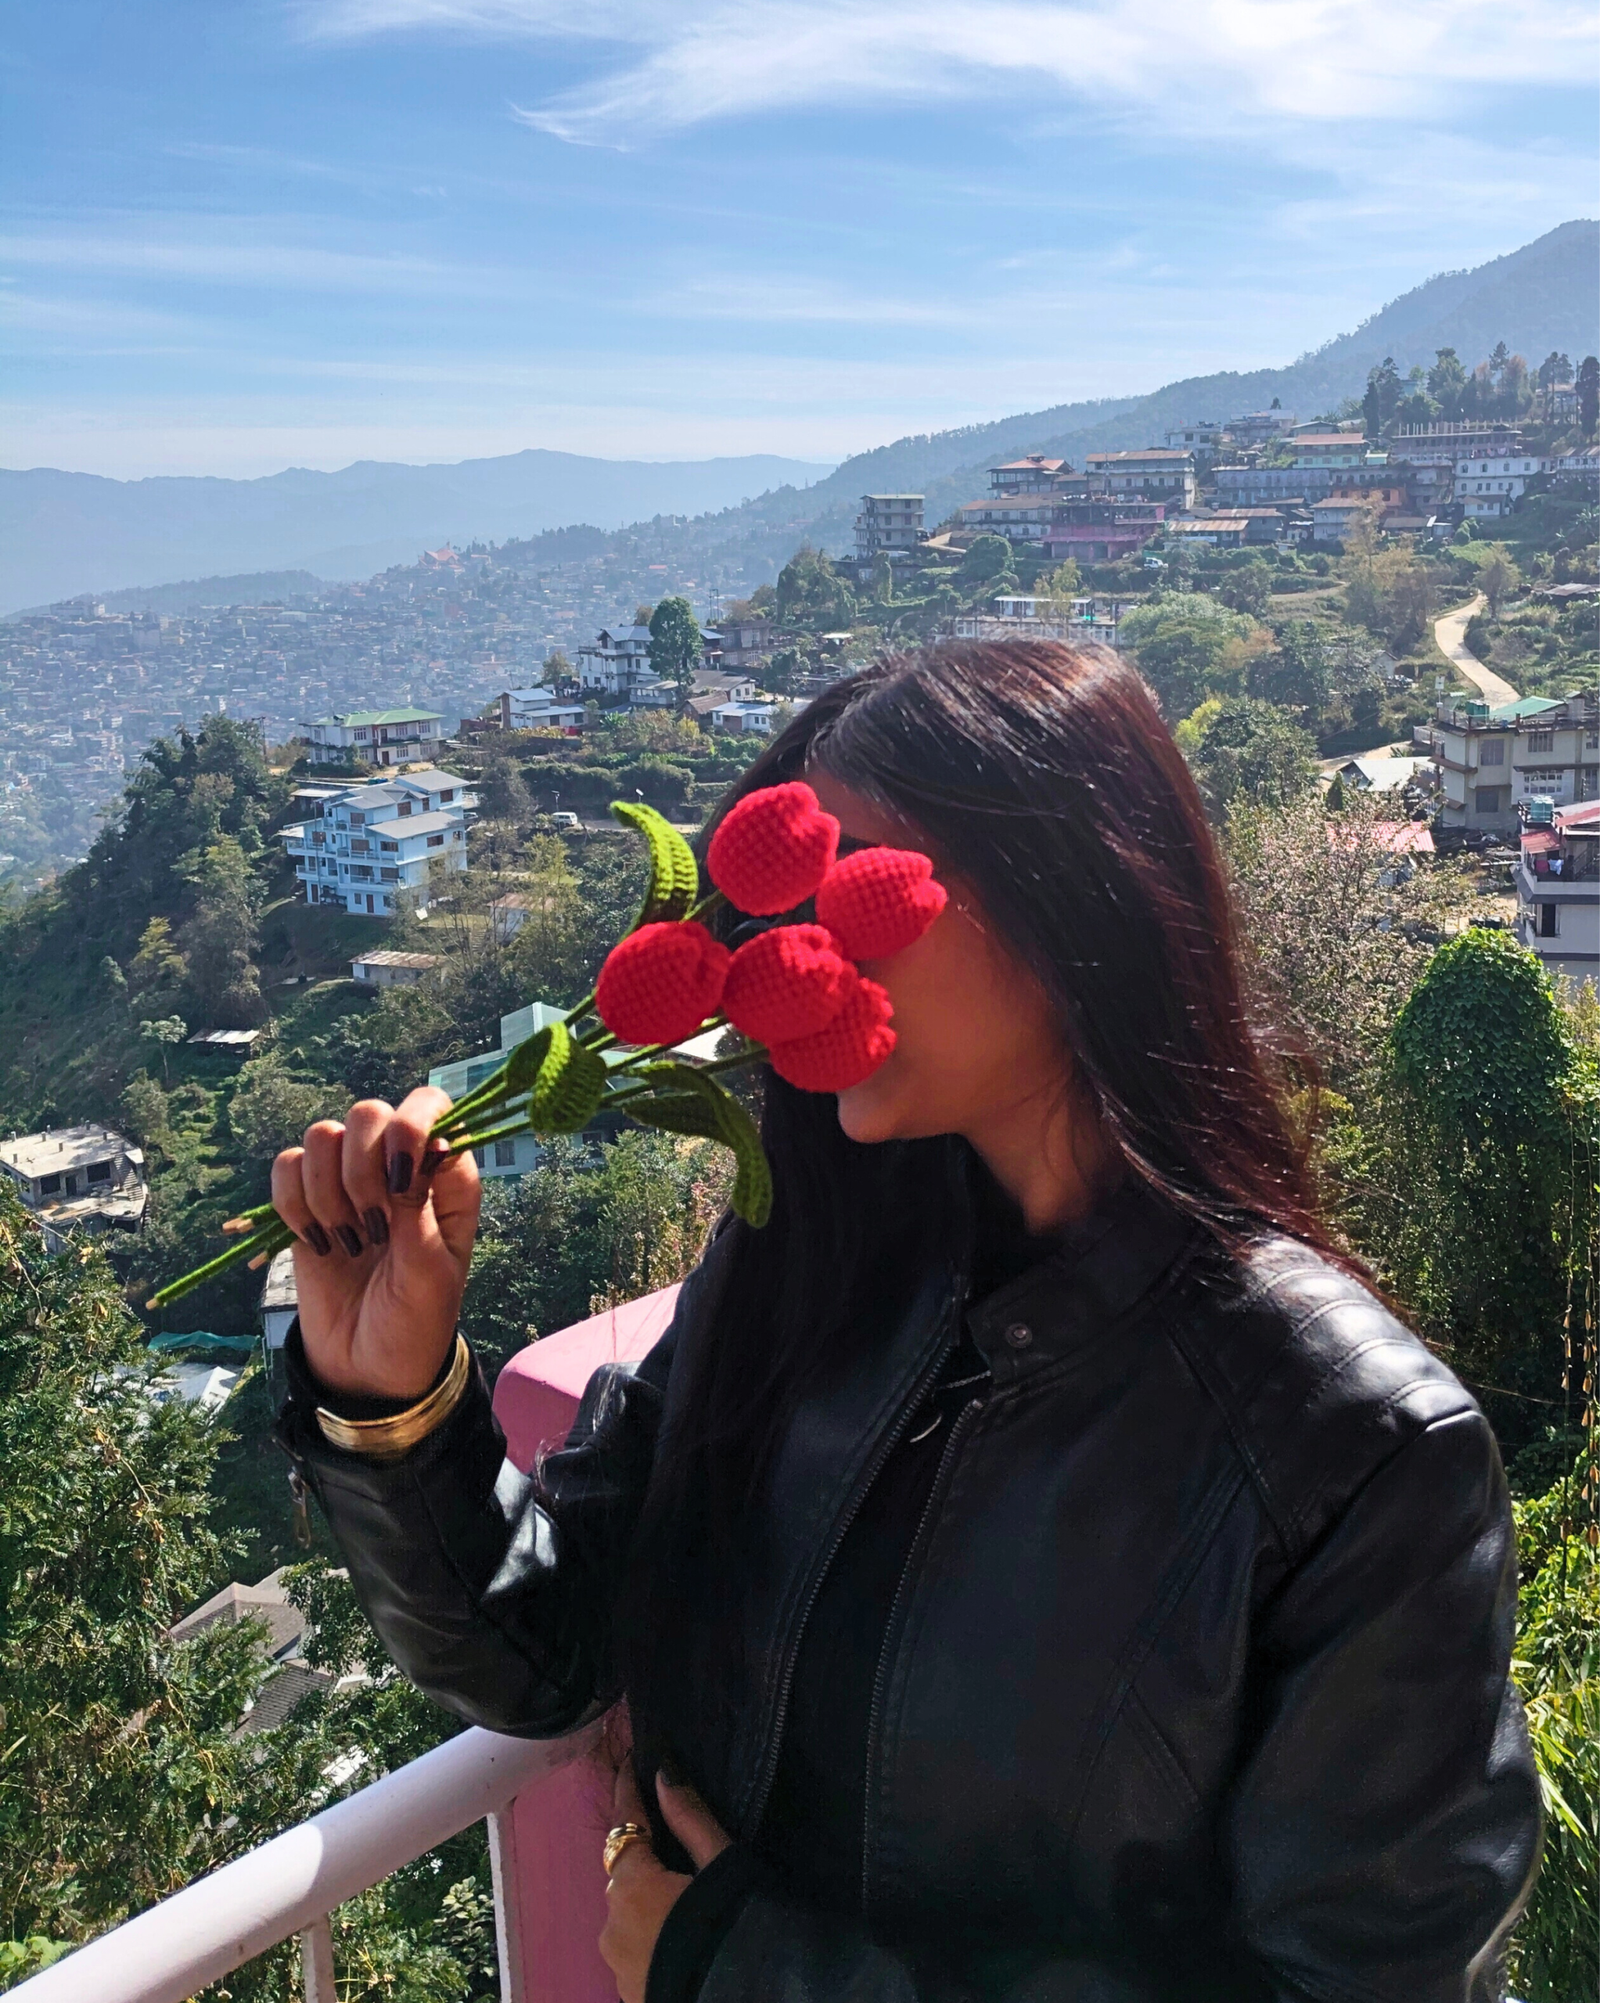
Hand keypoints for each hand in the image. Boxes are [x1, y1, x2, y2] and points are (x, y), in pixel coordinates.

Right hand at [270, 1089, 480, 1400]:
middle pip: (368, 1113)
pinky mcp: (307, 1200)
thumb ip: (422, 1213)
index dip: (408, 1130)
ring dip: (325, 1192)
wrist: (367, 1366)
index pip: (429, 1107)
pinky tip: (316, 1242)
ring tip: (348, 1242)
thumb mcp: (431, 1277)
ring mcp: (349, 1180)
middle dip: (360, 1171)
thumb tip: (420, 1151)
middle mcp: (399, 1167)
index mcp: (446, 1178)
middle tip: (372, 1229)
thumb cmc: (416, 1323)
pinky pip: (285, 1167)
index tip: (397, 1182)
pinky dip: (292, 1204)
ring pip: (321, 1135)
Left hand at [600, 1759, 731, 2002]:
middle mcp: (612, 1924)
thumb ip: (689, 1818)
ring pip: (629, 1914)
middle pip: (626, 1873)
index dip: (628, 1790)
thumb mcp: (720, 1865)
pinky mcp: (629, 1992)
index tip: (631, 1761)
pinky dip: (652, 1933)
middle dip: (645, 1854)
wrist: (746, 1999)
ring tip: (685, 1898)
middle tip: (675, 1843)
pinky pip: (637, 1947)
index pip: (624, 1822)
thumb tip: (663, 1772)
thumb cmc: (732, 1926)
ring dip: (649, 1900)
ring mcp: (616, 1965)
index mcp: (630, 1885)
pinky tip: (680, 1935)